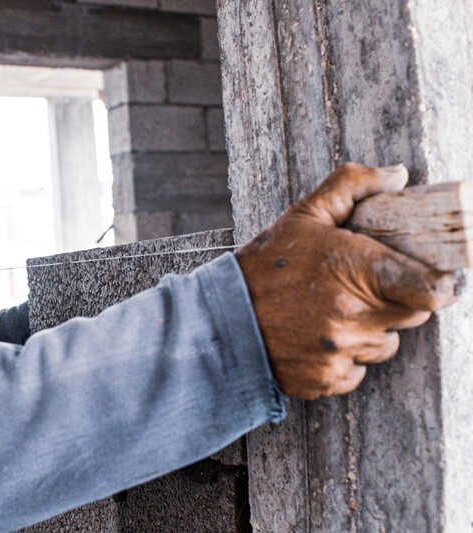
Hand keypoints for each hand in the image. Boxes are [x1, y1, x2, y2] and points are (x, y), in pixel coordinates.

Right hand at [235, 163, 457, 398]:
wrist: (220, 318)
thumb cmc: (262, 265)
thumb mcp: (303, 215)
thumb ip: (352, 186)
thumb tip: (398, 175)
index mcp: (357, 271)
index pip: (433, 289)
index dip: (441, 284)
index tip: (434, 279)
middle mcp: (355, 317)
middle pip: (413, 315)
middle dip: (397, 299)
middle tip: (364, 287)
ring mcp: (341, 352)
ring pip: (384, 344)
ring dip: (371, 330)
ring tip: (332, 312)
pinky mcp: (326, 379)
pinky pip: (357, 372)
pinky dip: (344, 358)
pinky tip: (316, 337)